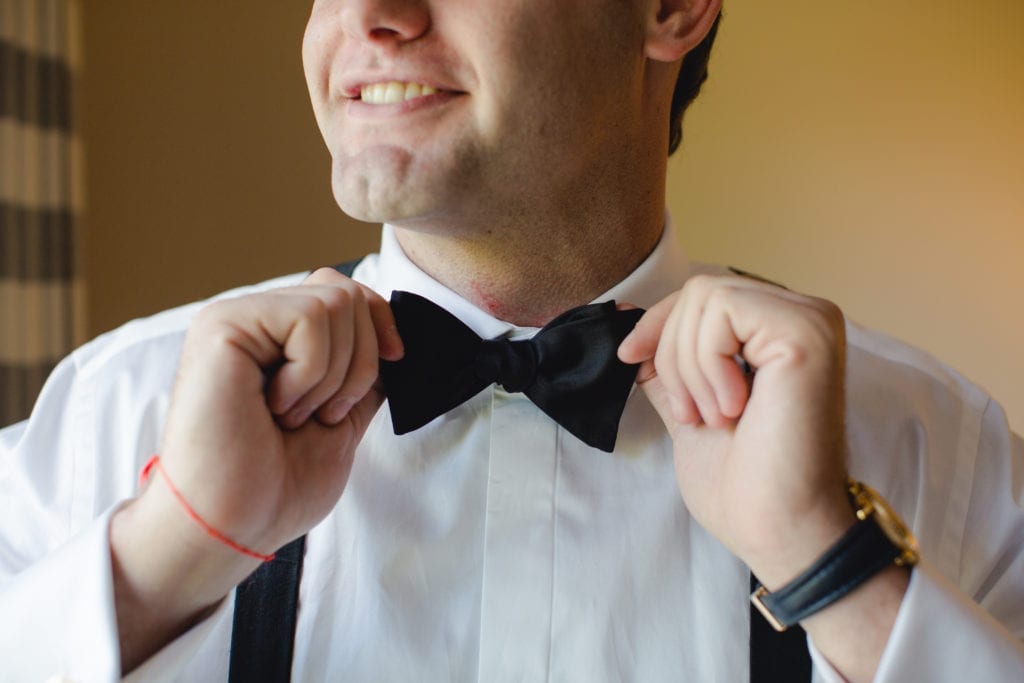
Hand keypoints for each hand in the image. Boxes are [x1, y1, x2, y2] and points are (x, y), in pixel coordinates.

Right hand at [153, 267, 401, 551]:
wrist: (231, 525)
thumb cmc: (275, 487)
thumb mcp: (341, 420)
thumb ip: (360, 374)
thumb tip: (392, 340)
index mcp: (274, 341)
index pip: (343, 291)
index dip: (380, 322)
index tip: (393, 362)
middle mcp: (251, 321)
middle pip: (346, 292)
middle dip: (359, 362)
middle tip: (321, 415)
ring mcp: (233, 319)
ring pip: (334, 301)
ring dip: (333, 374)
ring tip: (293, 415)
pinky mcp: (222, 326)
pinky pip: (309, 318)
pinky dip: (311, 372)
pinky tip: (275, 406)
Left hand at [618, 274, 855, 585]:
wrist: (776, 528)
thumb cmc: (743, 485)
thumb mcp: (690, 409)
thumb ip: (669, 367)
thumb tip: (627, 326)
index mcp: (780, 333)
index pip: (703, 296)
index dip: (657, 324)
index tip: (629, 360)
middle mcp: (804, 317)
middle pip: (699, 291)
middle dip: (673, 355)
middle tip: (696, 415)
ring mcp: (810, 320)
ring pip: (705, 296)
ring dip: (689, 367)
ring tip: (717, 417)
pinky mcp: (806, 331)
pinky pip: (721, 311)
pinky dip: (707, 362)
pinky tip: (734, 408)